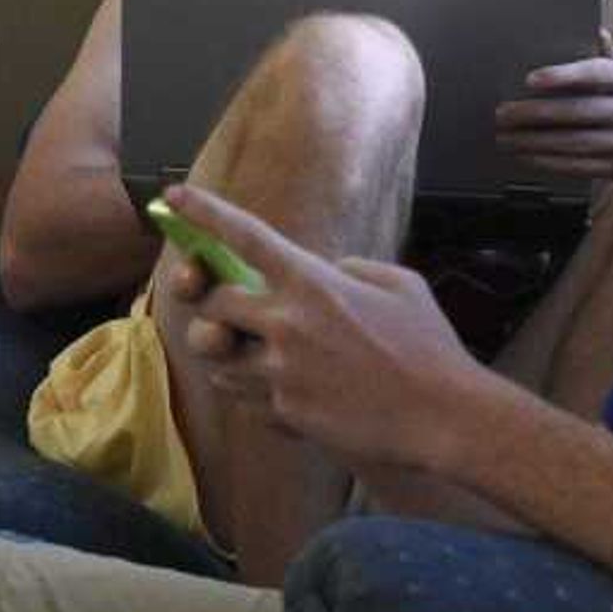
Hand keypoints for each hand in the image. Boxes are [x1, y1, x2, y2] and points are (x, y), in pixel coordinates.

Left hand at [156, 182, 478, 476]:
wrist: (441, 415)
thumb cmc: (427, 345)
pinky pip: (246, 399)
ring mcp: (281, 371)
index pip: (243, 237)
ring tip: (258, 357)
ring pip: (219, 360)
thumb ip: (350, 268)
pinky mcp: (285, 411)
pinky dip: (254, 393)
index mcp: (314, 281)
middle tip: (232, 312)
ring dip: (230, 355)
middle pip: (213, 305)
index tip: (171, 197)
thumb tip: (325, 270)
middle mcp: (287, 323)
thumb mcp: (398, 283)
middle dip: (216, 307)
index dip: (203, 213)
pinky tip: (287, 391)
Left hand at [493, 33, 612, 181]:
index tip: (531, 79)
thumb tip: (597, 32)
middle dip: (535, 114)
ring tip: (506, 136)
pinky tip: (527, 155)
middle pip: (580, 112)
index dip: (563, 76)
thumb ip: (610, 55)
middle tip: (503, 113)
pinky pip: (579, 167)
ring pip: (575, 143)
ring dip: (534, 141)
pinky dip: (548, 161)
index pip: (597, 73)